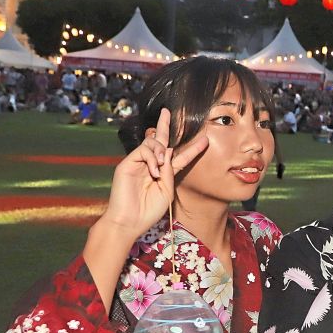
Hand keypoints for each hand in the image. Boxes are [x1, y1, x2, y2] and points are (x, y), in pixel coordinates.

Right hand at [99, 108, 208, 240]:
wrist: (130, 221)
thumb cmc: (149, 210)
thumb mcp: (167, 190)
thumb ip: (170, 170)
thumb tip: (169, 150)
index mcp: (163, 172)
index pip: (179, 156)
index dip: (192, 149)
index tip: (206, 141)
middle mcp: (150, 164)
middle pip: (159, 140)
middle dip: (164, 125)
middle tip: (168, 111)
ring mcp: (137, 163)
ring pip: (152, 142)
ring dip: (160, 150)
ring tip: (161, 166)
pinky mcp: (127, 163)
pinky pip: (143, 150)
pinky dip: (151, 158)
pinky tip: (153, 171)